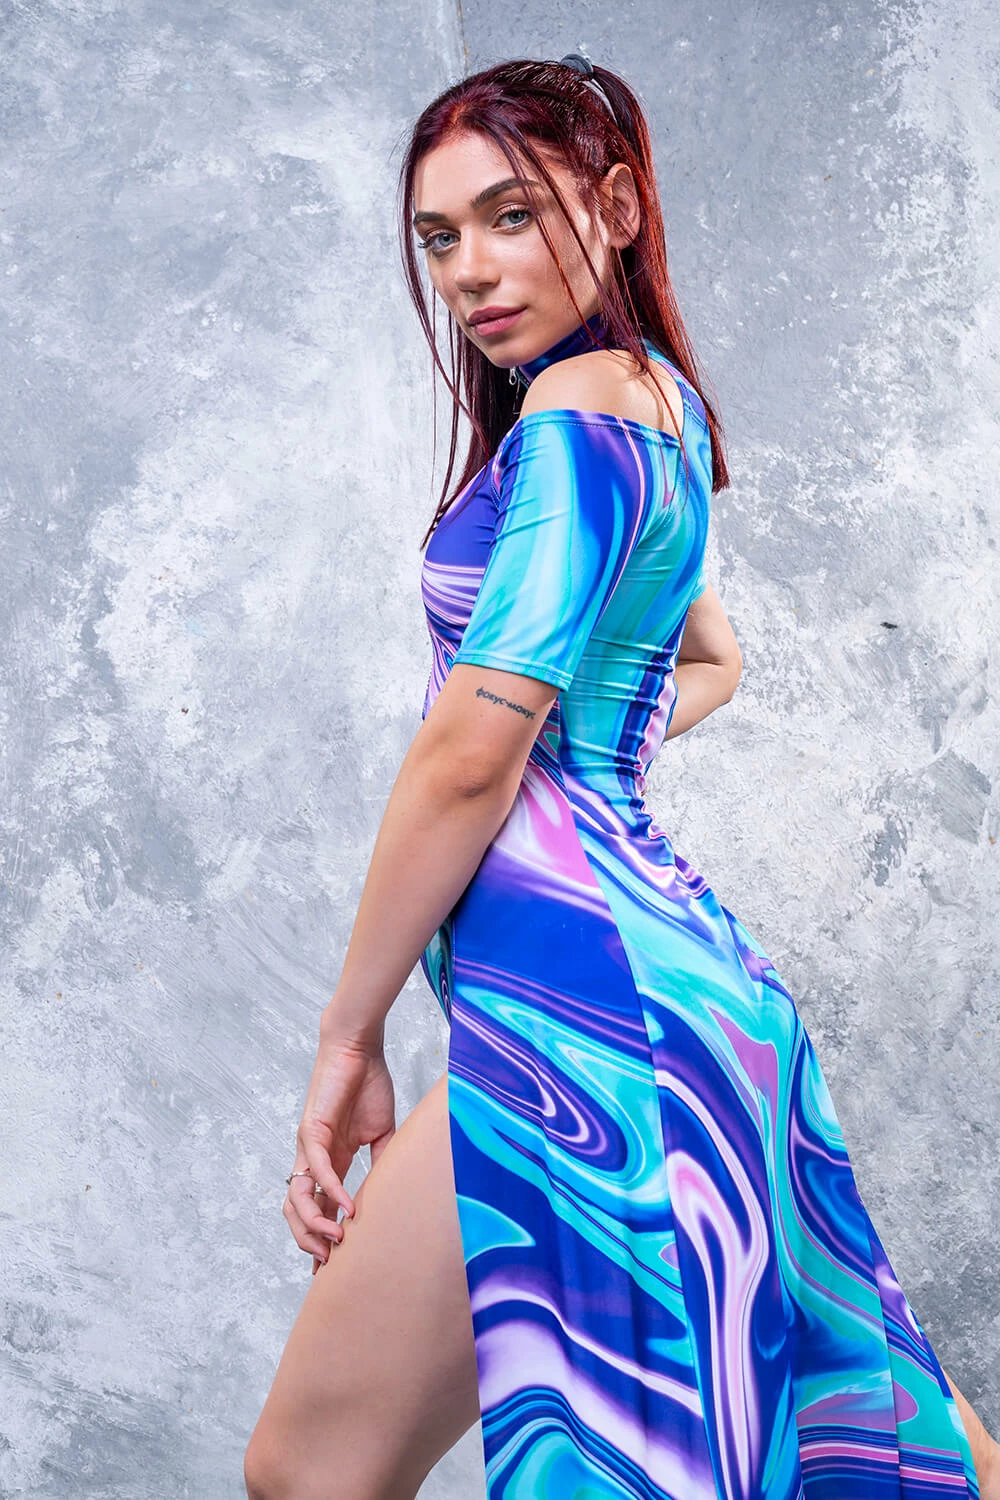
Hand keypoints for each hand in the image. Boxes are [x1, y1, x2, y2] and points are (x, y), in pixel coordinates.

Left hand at [283, 1035, 395, 1274]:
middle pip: (297, 1212)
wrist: (358, 1047)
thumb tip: (391, 1193)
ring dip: (313, 1225)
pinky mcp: (312, 1130)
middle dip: (309, 1242)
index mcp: (330, 1161)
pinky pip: (317, 1169)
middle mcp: (312, 1158)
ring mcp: (308, 1145)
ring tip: (336, 1242)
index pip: (318, 1208)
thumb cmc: (369, 1084)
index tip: (331, 1269)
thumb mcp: (382, 1132)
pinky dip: (330, 1191)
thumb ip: (383, 1162)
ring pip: (295, 1198)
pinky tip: (347, 1206)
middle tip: (329, 1264)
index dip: (320, 1239)